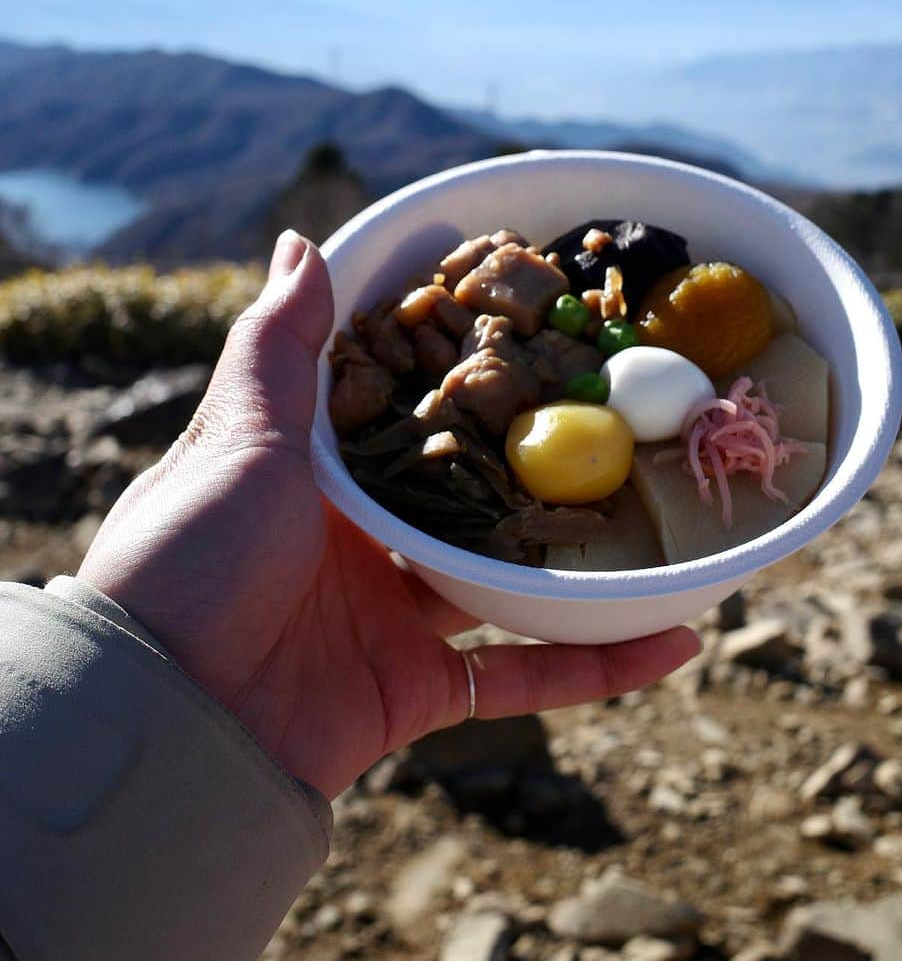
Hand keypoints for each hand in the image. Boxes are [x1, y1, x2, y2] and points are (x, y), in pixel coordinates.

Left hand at [79, 232, 699, 798]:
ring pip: (516, 580)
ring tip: (671, 522)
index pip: (417, 410)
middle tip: (636, 422)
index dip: (478, 373)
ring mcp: (398, 613)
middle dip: (552, 464)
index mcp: (325, 471)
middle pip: (480, 493)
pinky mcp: (420, 688)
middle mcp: (367, 536)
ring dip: (591, 561)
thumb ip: (279, 347)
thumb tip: (302, 242)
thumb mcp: (235, 439)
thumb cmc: (188, 558)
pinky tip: (677, 638)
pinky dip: (599, 664)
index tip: (548, 331)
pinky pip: (527, 673)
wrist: (164, 718)